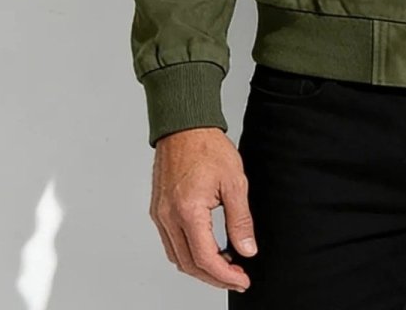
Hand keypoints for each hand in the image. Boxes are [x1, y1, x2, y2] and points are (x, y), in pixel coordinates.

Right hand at [149, 126, 256, 291]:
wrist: (185, 126)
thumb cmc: (208, 147)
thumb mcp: (234, 182)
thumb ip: (240, 220)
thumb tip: (247, 249)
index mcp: (188, 211)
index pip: (205, 258)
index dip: (225, 275)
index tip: (242, 279)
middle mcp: (169, 217)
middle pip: (189, 264)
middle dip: (214, 277)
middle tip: (237, 277)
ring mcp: (160, 215)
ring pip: (177, 257)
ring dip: (200, 267)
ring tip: (226, 265)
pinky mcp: (158, 210)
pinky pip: (171, 243)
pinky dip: (188, 253)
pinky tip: (207, 248)